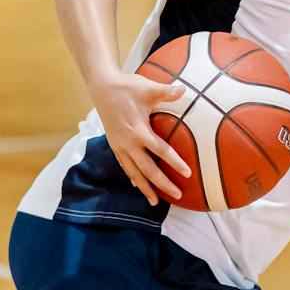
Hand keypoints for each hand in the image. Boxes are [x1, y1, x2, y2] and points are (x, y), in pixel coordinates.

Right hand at [89, 71, 192, 204]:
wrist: (101, 87)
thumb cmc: (126, 87)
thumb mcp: (147, 88)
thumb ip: (166, 92)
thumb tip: (184, 89)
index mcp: (138, 131)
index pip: (161, 150)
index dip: (175, 162)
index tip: (188, 174)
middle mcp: (128, 143)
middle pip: (147, 169)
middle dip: (162, 183)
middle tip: (177, 194)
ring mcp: (120, 146)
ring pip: (133, 172)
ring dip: (145, 187)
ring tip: (155, 202)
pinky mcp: (114, 145)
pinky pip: (124, 166)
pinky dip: (132, 177)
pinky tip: (137, 186)